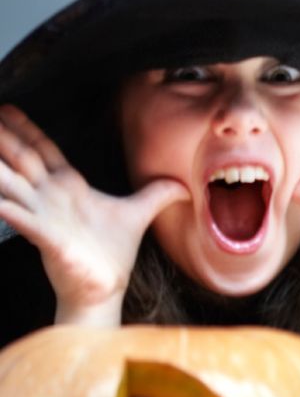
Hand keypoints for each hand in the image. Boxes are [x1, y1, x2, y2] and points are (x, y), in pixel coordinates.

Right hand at [0, 104, 187, 325]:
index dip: (26, 128)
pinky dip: (6, 207)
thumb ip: (157, 193)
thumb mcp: (138, 213)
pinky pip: (19, 217)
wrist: (104, 288)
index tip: (8, 108)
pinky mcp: (46, 238)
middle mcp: (48, 197)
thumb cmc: (111, 253)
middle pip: (21, 158)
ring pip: (11, 184)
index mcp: (67, 187)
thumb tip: (185, 183)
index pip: (43, 150)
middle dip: (3, 137)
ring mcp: (43, 216)